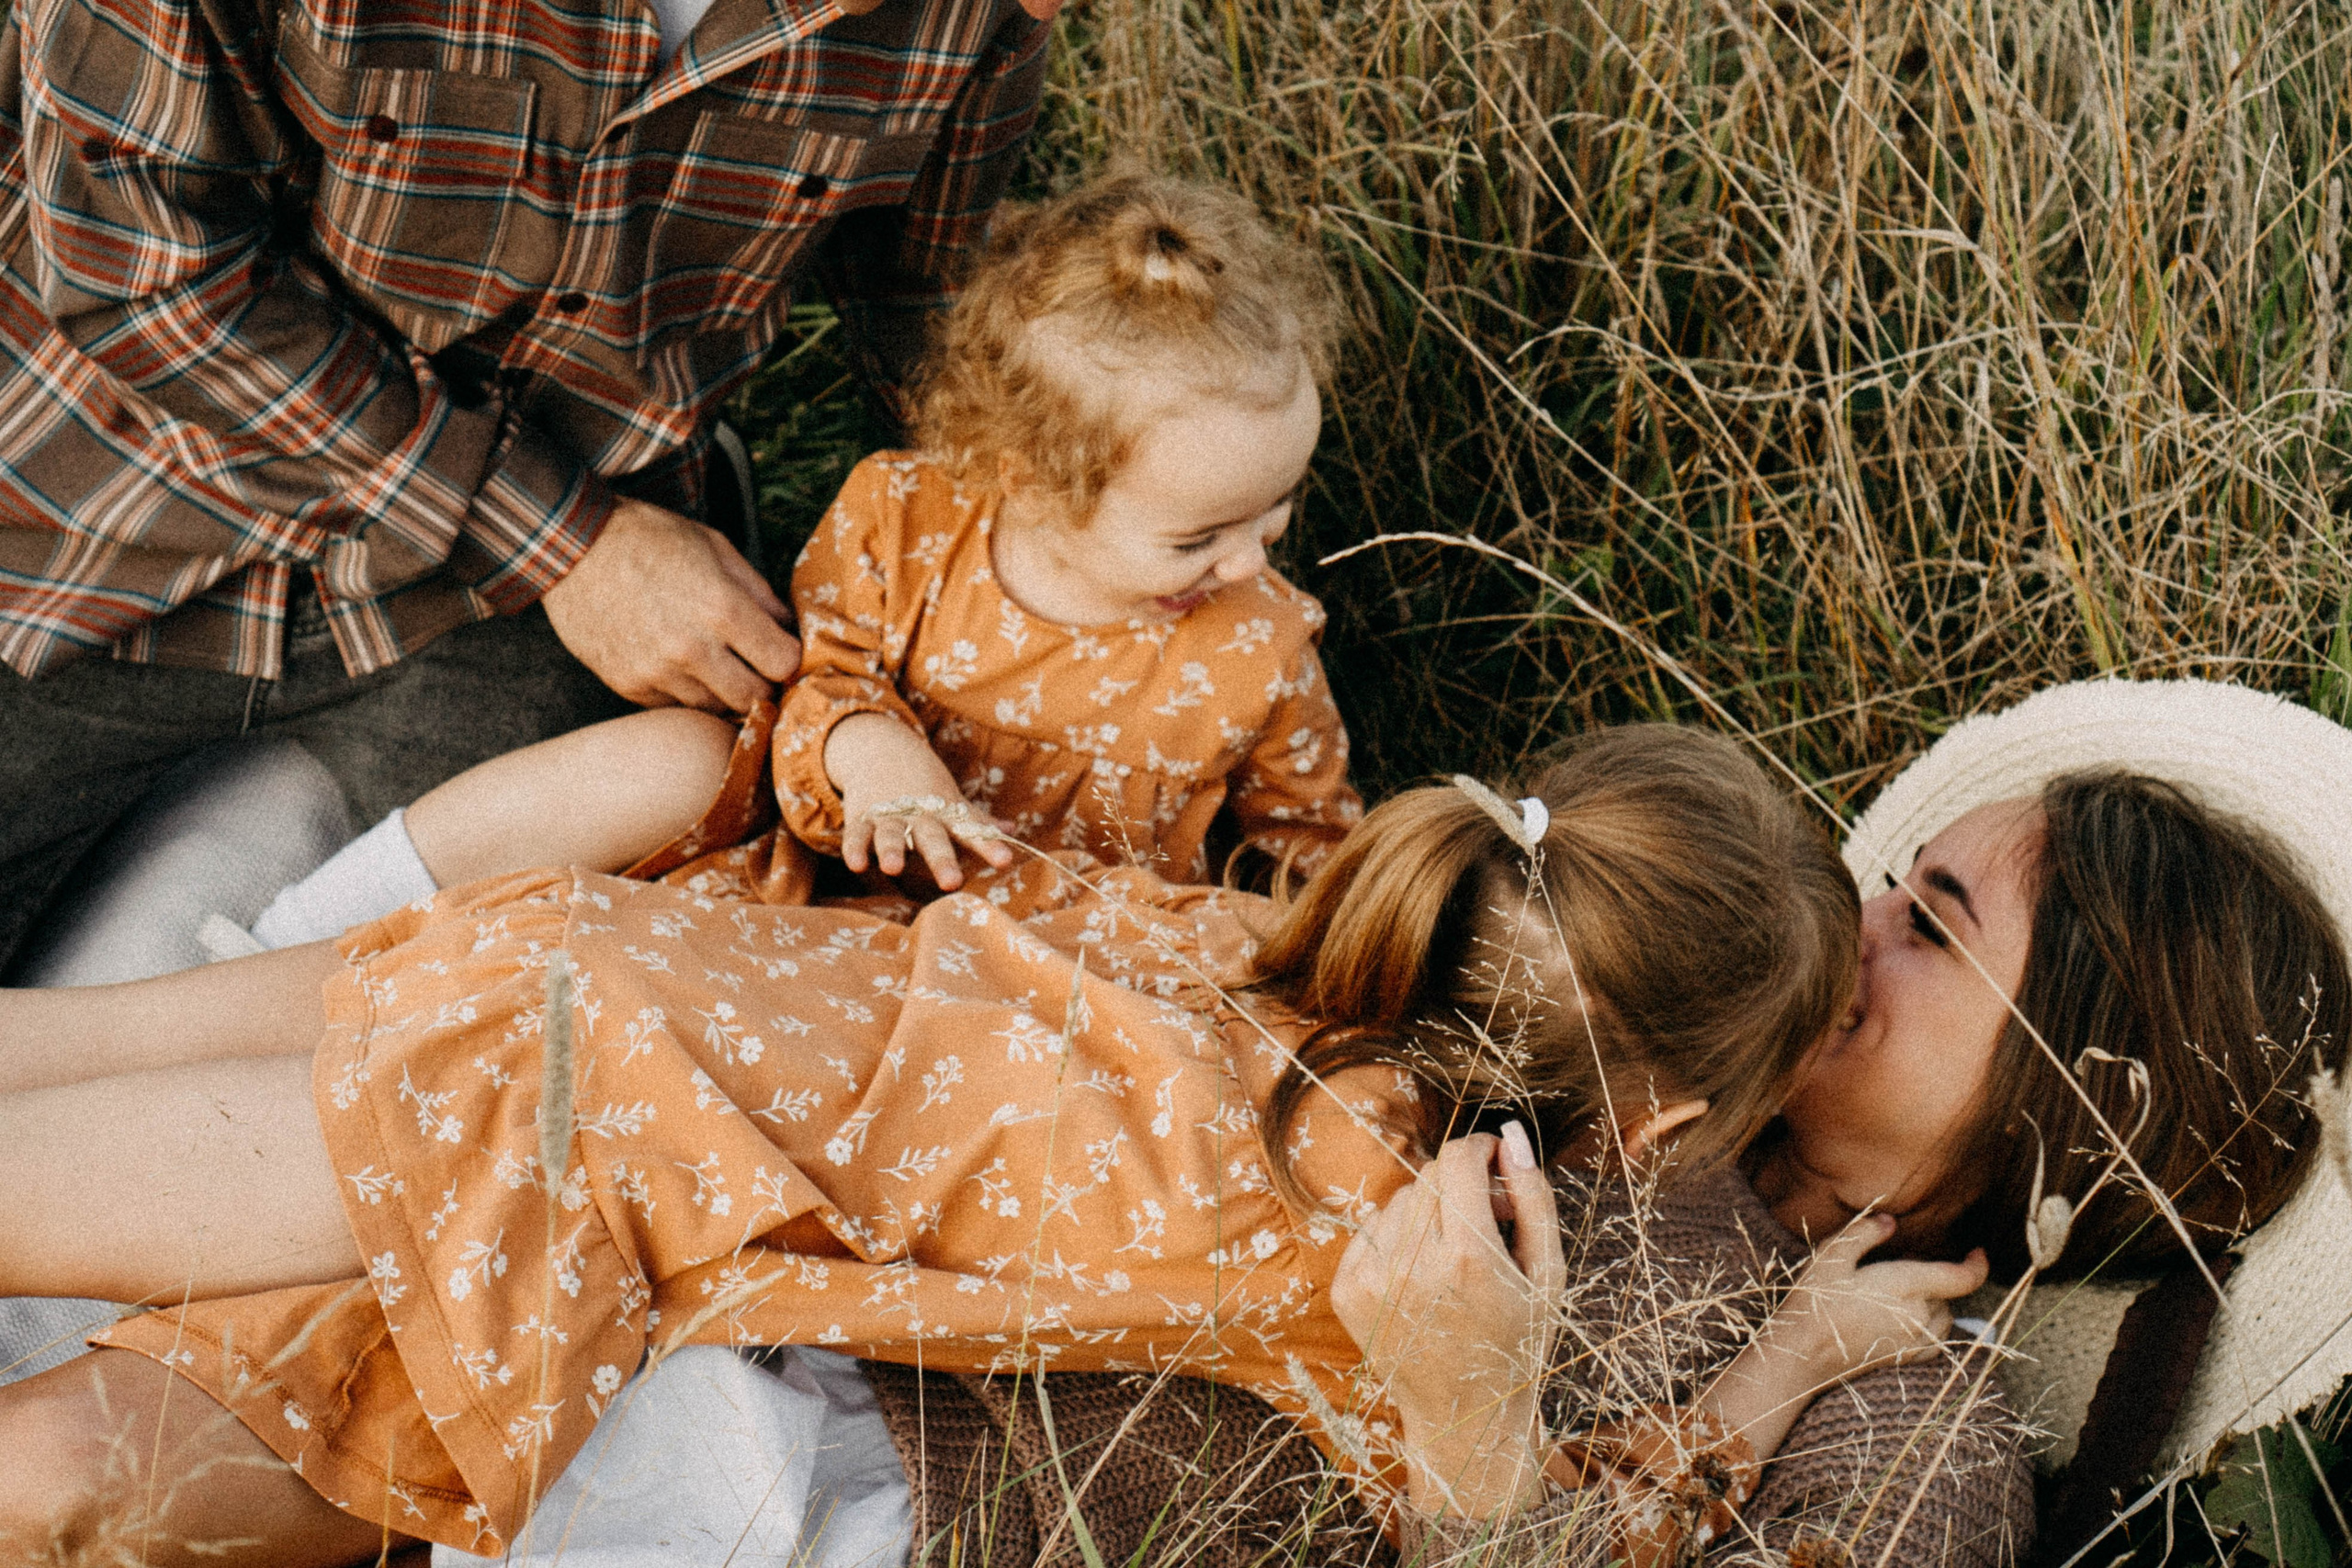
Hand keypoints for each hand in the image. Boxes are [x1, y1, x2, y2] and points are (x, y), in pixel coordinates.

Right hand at [541, 499, 800, 710]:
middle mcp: (691, 649)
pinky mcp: (629, 685)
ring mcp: (657, 672)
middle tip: (757, 667)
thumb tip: (788, 627)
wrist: (572, 547)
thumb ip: (759, 592)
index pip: (783, 663)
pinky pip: (675, 705)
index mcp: (722, 609)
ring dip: (725, 691)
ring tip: (716, 662)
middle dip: (764, 685)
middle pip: (754, 698)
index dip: (790, 658)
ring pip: (715, 708)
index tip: (784, 651)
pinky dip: (685, 691)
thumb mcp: (716, 547)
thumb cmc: (649, 539)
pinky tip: (679, 664)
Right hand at [825, 712, 1014, 890]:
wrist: (882, 747)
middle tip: (952, 882)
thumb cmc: (925, 784)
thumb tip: (1012, 830)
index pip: (972, 831)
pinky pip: (856, 835)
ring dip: (893, 850)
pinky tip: (856, 864)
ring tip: (894, 869)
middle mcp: (920, 816)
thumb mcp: (952, 800)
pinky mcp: (861, 817)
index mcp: (946, 813)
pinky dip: (855, 849)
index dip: (988, 846)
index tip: (1005, 861)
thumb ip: (977, 821)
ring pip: (892, 836)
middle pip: (932, 839)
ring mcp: (889, 816)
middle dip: (942, 860)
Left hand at [1331, 1124, 1565, 1517]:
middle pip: (1430, 1176)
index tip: (1493, 1158)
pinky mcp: (1348, 1290)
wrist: (1464, 1414)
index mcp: (1469, 1258)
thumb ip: (1532, 1197)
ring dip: (1429, 1212)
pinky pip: (1372, 1228)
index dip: (1479, 1148)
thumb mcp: (1547, 1273)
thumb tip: (1509, 1134)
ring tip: (1454, 1257)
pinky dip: (1398, 1239)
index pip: (1458, 1159)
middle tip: (1485, 1218)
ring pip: (1400, 1199)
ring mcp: (1374, 1278)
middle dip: (1460, 1183)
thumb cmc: (1517, 1338)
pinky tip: (1421, 1276)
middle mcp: (1414, 1266)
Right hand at [1769, 1213, 1987, 1380]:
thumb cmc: (1815, 1303)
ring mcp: (1915, 1342)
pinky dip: (1931, 1327)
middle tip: (1898, 1268)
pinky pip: (1936, 1341)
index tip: (1978, 1251)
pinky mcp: (1906, 1360)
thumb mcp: (1830, 1256)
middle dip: (1932, 1277)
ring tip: (1900, 1294)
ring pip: (1945, 1317)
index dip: (1977, 1264)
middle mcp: (1918, 1316)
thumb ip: (1863, 1233)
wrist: (1803, 1356)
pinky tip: (1906, 1320)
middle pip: (1947, 1293)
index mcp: (1905, 1286)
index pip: (1961, 1278)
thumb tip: (1889, 1222)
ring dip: (1934, 1302)